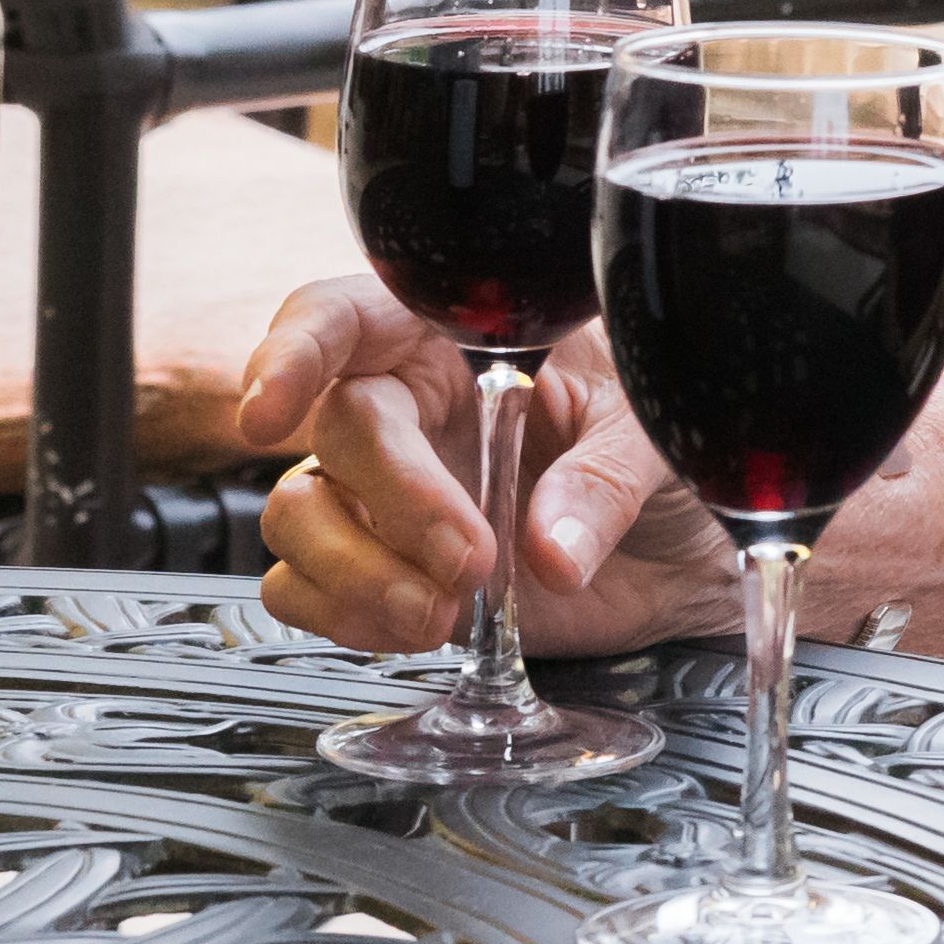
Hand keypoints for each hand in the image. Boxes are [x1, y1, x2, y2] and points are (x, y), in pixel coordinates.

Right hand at [228, 283, 738, 657]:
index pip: (341, 317)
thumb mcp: (652, 437)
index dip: (291, 354)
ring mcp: (377, 491)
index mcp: (456, 338)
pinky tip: (412, 626)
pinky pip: (297, 586)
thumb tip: (552, 548)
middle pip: (335, 429)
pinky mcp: (371, 566)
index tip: (269, 411)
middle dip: (397, 502)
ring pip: (296, 513)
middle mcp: (404, 406)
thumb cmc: (652, 459)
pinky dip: (342, 615)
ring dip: (358, 572)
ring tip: (441, 611)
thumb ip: (605, 480)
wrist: (674, 555)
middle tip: (472, 558)